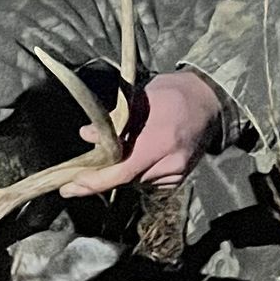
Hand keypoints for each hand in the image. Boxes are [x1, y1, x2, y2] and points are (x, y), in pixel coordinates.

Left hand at [61, 68, 221, 195]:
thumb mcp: (140, 98)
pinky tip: (142, 153)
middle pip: (125, 178)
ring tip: (125, 147)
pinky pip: (149, 181)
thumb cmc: (172, 93)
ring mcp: (177, 173)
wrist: (208, 101)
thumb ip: (113, 120)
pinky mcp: (179, 178)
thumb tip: (87, 135)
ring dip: (122, 169)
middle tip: (84, 168)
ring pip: (136, 180)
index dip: (94, 182)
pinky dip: (138, 171)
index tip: (70, 187)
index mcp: (159, 141)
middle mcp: (170, 162)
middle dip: (104, 173)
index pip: (121, 171)